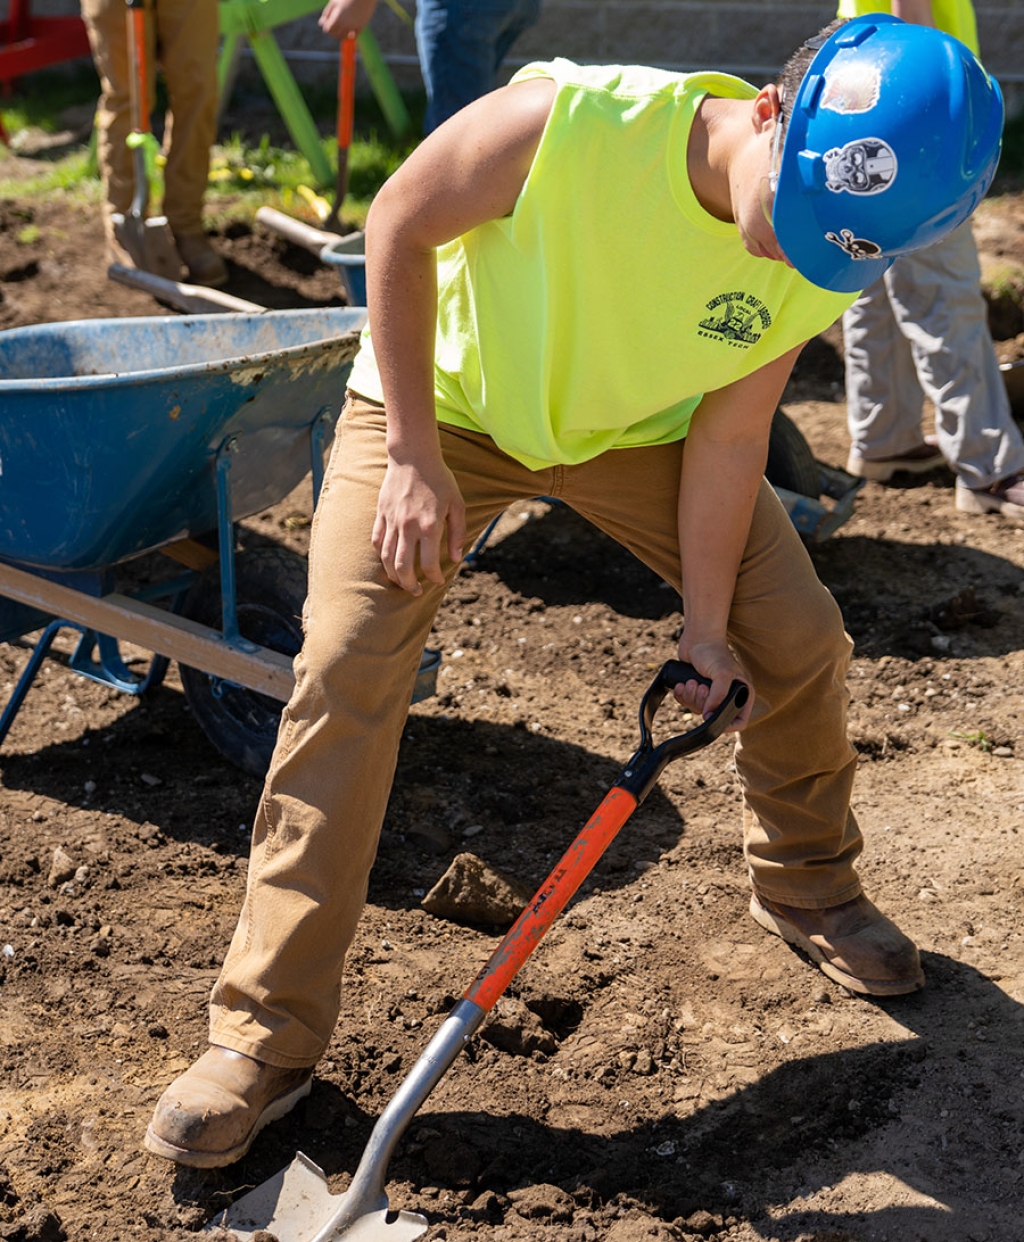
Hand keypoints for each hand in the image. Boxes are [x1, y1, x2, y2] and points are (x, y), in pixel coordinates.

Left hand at [319, 0, 376, 38]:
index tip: (327, 21)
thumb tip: (321, 24)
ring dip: (341, 34)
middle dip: (333, 31)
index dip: (326, 26)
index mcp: (337, 17)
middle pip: (335, 35)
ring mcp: (354, 26)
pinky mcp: (361, 26)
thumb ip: (327, 13)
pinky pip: (353, 36)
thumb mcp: (334, 2)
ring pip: (344, 37)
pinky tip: (349, 28)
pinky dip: (350, 34)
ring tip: (341, 26)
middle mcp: (345, 24)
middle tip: (334, 25)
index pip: (328, 30)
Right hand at [372, 457, 465, 594]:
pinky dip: (381, 556)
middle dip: (409, 585)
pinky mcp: (381, 514)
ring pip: (386, 558)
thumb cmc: (440, 480)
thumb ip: (458, 534)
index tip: (437, 580)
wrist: (413, 456)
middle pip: (402, 567)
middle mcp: (408, 526)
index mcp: (429, 526)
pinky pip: (377, 541)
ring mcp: (392, 521)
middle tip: (416, 591)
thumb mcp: (457, 505)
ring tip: (401, 582)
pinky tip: (388, 562)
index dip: (434, 577)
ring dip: (393, 575)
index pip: (428, 563)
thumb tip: (456, 558)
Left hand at [674, 637, 752, 731]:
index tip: (712, 718)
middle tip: (701, 686)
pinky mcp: (696, 690)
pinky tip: (682, 684)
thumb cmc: (714, 652)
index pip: (740, 721)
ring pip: (698, 710)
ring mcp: (711, 694)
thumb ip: (719, 696)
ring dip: (691, 697)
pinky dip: (682, 696)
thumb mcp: (722, 674)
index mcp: (742, 693)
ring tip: (692, 681)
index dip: (728, 725)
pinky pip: (687, 704)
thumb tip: (709, 716)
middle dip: (702, 703)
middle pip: (713, 717)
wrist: (697, 638)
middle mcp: (728, 696)